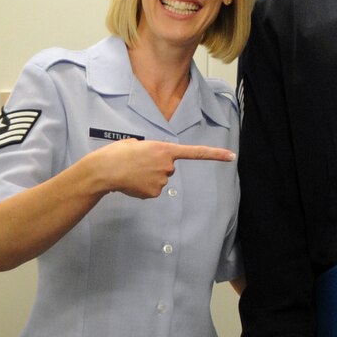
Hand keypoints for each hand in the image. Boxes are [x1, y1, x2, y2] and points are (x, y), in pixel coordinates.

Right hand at [90, 138, 235, 197]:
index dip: (215, 155)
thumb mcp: (136, 144)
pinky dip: (142, 187)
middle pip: (168, 168)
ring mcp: (162, 181)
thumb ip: (151, 150)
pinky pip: (152, 190)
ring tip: (132, 172)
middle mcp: (167, 165)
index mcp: (165, 149)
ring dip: (147, 177)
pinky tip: (131, 182)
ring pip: (159, 180)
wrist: (104, 170)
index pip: (195, 153)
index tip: (231, 156)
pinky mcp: (153, 193)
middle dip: (156, 166)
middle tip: (138, 163)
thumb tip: (151, 159)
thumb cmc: (117, 154)